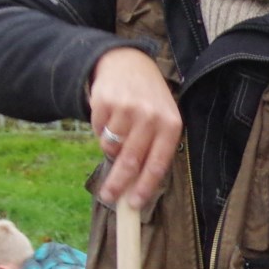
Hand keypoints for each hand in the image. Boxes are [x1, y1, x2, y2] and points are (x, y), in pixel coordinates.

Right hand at [88, 46, 182, 210]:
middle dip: (118, 184)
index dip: (144, 187)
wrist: (129, 63)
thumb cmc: (149, 101)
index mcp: (170, 126)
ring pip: (111, 147)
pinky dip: (101, 131)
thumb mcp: (163, 120)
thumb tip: (137, 187)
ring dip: (110, 150)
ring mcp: (126, 109)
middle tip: (109, 197)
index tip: (134, 204)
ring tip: (117, 136)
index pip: (157, 165)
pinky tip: (110, 118)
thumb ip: (155, 149)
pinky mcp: (105, 102)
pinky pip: (98, 131)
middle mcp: (150, 117)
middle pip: (131, 161)